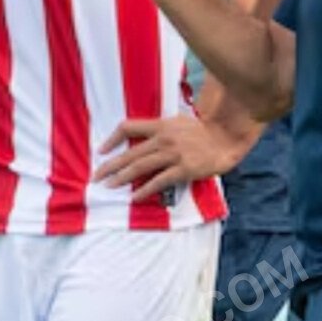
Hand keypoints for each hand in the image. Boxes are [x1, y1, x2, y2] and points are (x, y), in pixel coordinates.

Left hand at [93, 116, 236, 200]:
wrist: (225, 139)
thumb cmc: (201, 132)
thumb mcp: (177, 123)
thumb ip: (158, 130)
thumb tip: (138, 142)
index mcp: (160, 125)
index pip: (128, 127)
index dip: (112, 139)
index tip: (101, 151)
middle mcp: (164, 138)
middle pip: (130, 152)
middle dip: (110, 165)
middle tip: (96, 176)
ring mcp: (174, 154)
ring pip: (140, 167)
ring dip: (122, 178)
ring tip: (109, 186)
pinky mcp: (184, 169)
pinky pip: (159, 181)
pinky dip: (145, 190)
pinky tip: (135, 197)